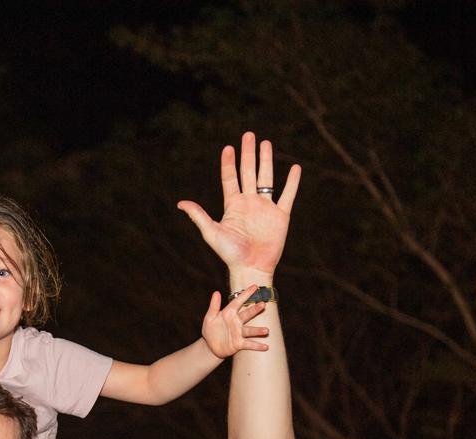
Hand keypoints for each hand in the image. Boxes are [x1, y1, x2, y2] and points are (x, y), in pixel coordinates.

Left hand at [177, 132, 300, 274]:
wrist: (251, 267)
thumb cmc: (230, 253)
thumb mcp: (212, 233)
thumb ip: (199, 216)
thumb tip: (180, 203)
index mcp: (233, 205)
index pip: (230, 178)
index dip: (229, 163)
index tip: (228, 148)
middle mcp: (249, 203)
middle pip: (248, 172)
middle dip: (248, 153)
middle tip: (249, 135)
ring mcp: (265, 208)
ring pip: (266, 178)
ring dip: (266, 161)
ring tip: (266, 143)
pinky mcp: (280, 216)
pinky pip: (287, 195)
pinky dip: (292, 182)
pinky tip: (294, 168)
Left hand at [202, 285, 269, 357]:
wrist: (210, 346)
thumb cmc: (210, 330)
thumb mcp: (209, 317)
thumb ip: (214, 306)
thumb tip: (216, 292)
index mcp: (229, 313)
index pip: (238, 302)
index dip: (246, 294)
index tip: (254, 286)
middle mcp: (236, 322)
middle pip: (247, 315)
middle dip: (255, 310)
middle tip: (263, 304)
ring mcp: (238, 333)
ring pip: (250, 330)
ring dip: (258, 331)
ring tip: (266, 331)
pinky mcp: (239, 344)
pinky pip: (249, 344)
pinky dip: (257, 346)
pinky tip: (266, 347)